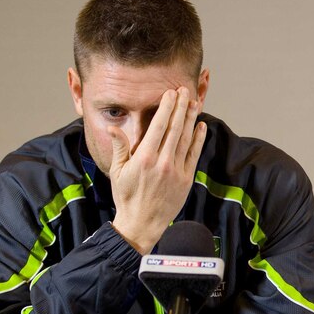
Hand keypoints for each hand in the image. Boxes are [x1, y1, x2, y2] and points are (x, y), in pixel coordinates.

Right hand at [110, 87, 206, 252]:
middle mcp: (162, 162)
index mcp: (144, 158)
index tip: (170, 93)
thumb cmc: (126, 197)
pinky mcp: (186, 179)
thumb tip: (113, 128)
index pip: (158, 126)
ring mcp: (177, 171)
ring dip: (190, 119)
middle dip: (180, 107)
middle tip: (184, 90)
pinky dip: (198, 139)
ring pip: (186, 138)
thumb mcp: (118, 171)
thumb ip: (120, 147)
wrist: (142, 223)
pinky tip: (200, 126)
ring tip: (193, 102)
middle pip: (175, 128)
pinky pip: (194, 154)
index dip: (167, 107)